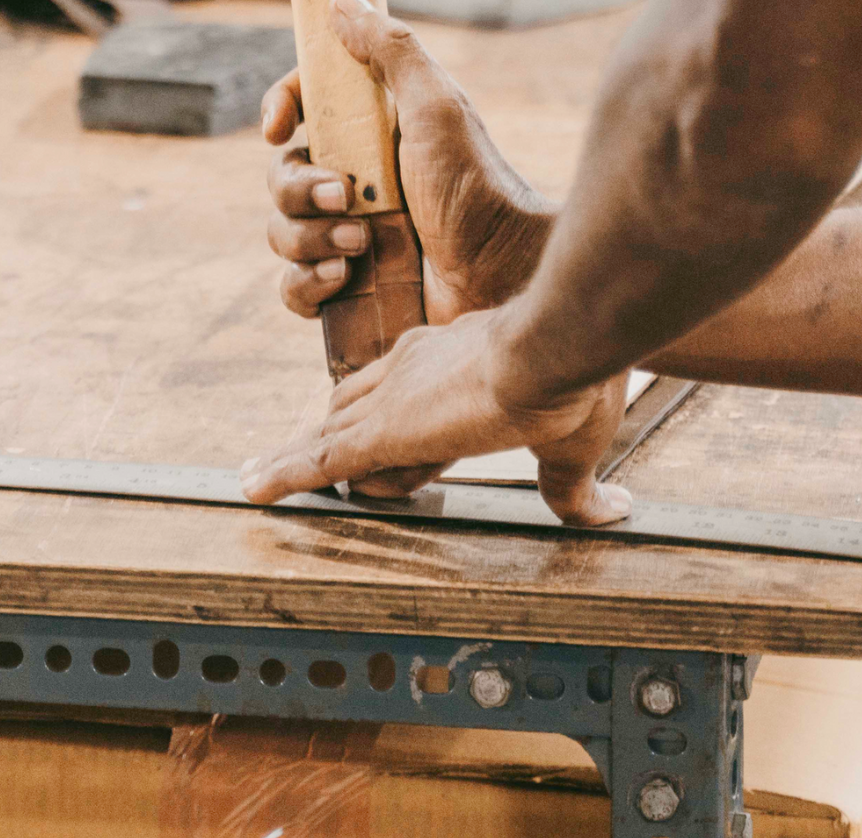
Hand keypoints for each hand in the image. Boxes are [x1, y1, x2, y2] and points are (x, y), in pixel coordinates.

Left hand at [242, 309, 631, 525]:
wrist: (556, 348)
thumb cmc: (573, 382)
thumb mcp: (571, 445)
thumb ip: (573, 485)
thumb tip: (609, 513)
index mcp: (454, 365)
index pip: (405, 403)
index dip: (392, 440)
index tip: (379, 467)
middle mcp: (414, 372)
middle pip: (358, 412)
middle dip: (338, 444)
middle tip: (311, 470)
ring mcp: (394, 400)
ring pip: (332, 433)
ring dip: (302, 459)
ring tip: (261, 479)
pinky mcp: (384, 431)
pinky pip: (319, 459)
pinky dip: (285, 476)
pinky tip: (253, 489)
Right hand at [261, 0, 553, 323]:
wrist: (507, 277)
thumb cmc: (479, 187)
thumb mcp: (436, 107)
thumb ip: (391, 51)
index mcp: (374, 134)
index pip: (305, 108)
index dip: (282, 109)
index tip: (277, 127)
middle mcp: (359, 182)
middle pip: (282, 174)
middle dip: (300, 188)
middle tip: (346, 197)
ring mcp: (351, 237)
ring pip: (282, 231)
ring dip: (309, 237)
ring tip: (361, 244)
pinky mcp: (350, 290)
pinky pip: (293, 286)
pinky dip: (306, 284)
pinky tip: (343, 279)